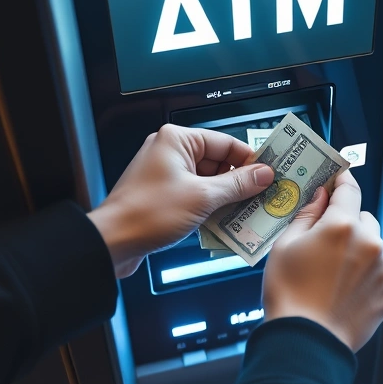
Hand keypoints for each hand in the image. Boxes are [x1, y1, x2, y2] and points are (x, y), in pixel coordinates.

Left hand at [88, 124, 274, 277]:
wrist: (112, 242)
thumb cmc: (148, 213)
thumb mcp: (202, 197)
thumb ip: (237, 184)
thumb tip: (263, 174)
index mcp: (177, 140)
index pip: (225, 143)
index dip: (250, 159)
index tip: (270, 174)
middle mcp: (170, 152)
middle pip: (218, 162)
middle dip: (241, 182)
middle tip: (264, 197)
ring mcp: (166, 174)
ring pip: (209, 181)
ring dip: (228, 198)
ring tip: (250, 212)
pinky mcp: (163, 195)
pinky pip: (196, 195)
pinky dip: (211, 207)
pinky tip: (228, 222)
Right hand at [262, 171, 382, 351]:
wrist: (306, 342)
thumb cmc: (289, 294)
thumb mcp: (285, 246)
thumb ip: (306, 215)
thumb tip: (319, 196)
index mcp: (343, 226)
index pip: (349, 189)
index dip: (342, 180)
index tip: (338, 177)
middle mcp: (370, 243)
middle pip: (363, 219)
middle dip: (347, 224)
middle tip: (324, 242)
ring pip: (373, 247)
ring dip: (357, 252)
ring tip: (330, 275)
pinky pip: (379, 274)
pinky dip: (365, 276)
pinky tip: (342, 291)